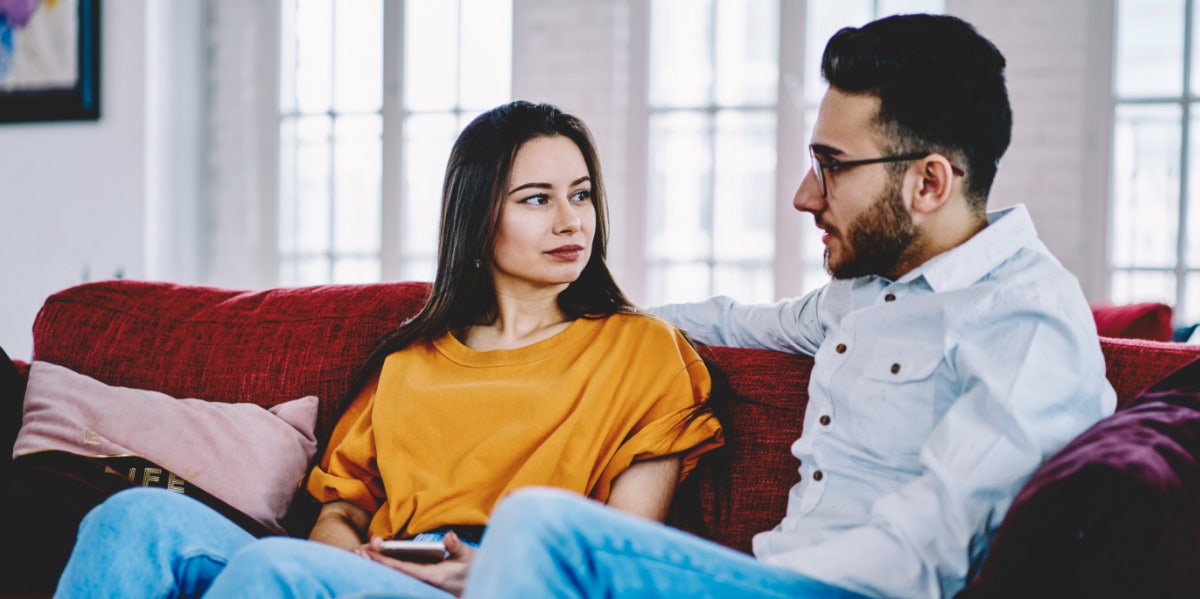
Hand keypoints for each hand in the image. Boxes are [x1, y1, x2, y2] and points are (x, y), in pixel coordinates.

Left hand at [361, 531, 475, 596]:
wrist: (477, 584)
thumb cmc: (472, 569)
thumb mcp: (467, 556)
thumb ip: (456, 546)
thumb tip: (448, 536)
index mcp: (433, 577)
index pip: (403, 569)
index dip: (385, 560)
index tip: (370, 552)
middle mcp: (425, 584)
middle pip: (395, 574)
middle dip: (376, 563)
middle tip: (357, 552)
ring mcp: (423, 586)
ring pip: (397, 576)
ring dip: (381, 565)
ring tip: (363, 554)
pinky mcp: (423, 584)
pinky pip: (403, 576)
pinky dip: (390, 568)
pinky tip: (380, 561)